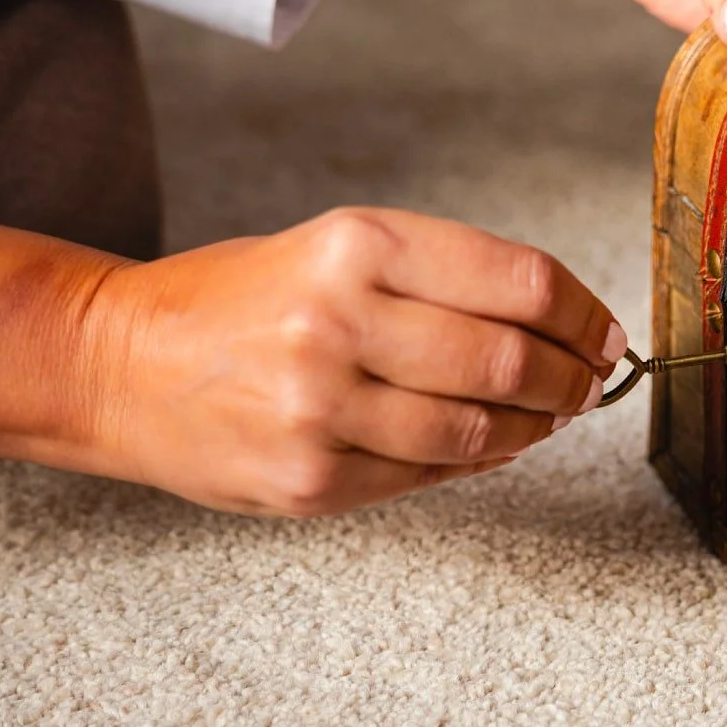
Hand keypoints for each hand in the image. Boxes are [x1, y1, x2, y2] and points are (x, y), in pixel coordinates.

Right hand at [83, 208, 624, 515]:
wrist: (122, 363)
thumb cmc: (242, 299)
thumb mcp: (336, 249)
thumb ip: (443, 281)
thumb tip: (561, 331)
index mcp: (357, 246)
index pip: (520, 281)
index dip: (584, 313)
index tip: (604, 334)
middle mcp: (341, 323)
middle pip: (510, 360)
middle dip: (571, 379)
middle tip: (588, 384)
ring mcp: (324, 410)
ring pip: (480, 430)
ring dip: (536, 428)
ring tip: (548, 418)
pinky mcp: (313, 481)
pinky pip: (432, 476)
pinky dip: (480, 462)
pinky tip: (492, 446)